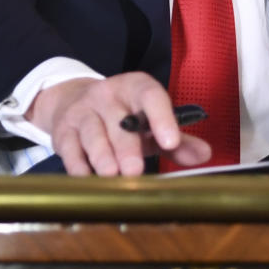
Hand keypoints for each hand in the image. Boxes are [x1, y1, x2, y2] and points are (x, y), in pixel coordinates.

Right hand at [26, 73, 211, 175]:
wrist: (75, 103)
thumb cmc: (125, 118)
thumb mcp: (152, 124)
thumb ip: (179, 141)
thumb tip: (205, 154)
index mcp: (137, 88)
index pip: (152, 96)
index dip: (162, 118)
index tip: (172, 142)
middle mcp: (109, 95)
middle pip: (119, 121)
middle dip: (128, 148)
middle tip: (135, 171)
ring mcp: (83, 111)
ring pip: (93, 133)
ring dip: (102, 156)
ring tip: (111, 176)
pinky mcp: (63, 131)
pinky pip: (69, 149)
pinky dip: (77, 166)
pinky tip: (86, 180)